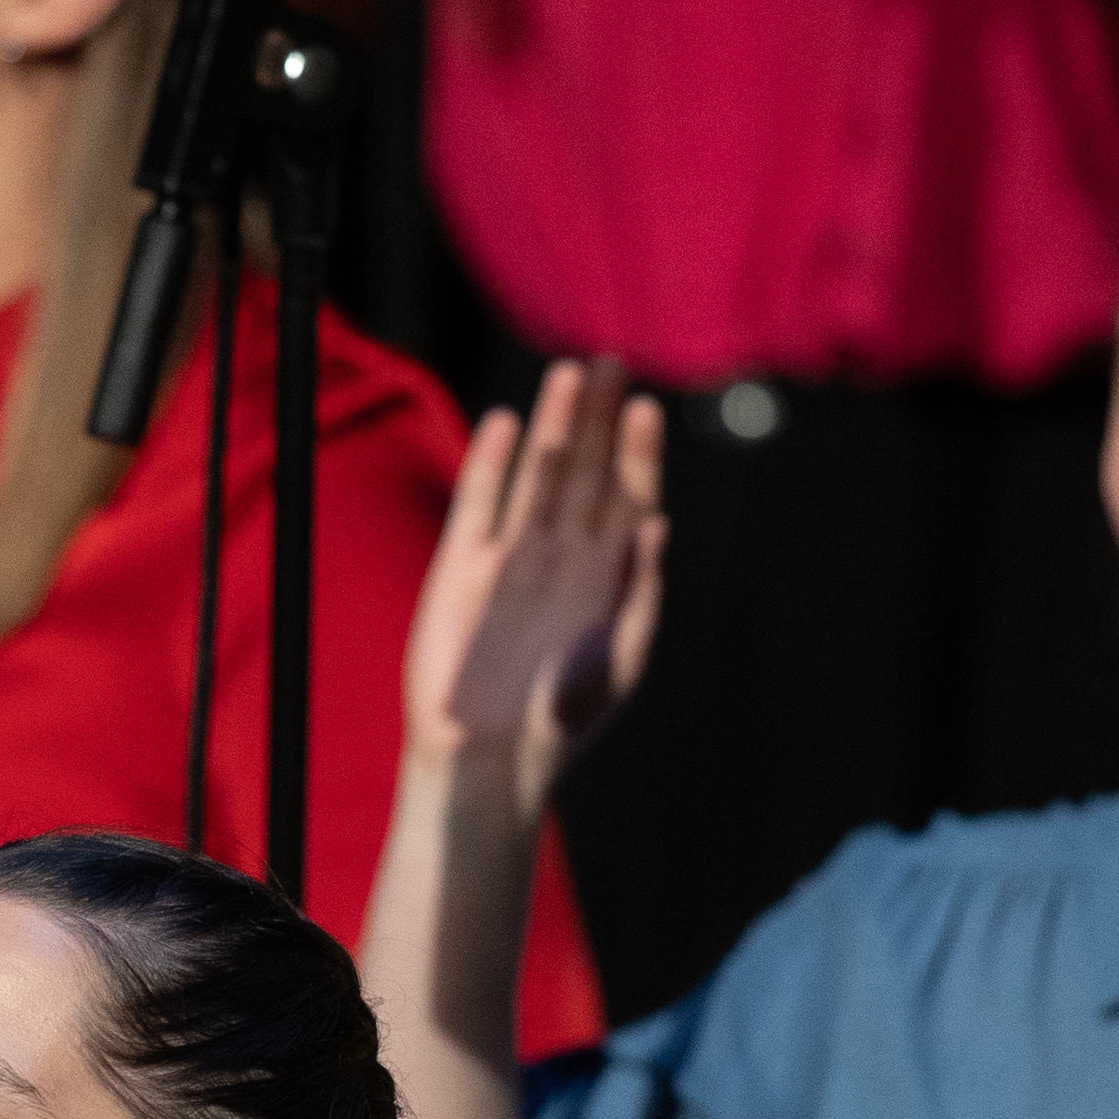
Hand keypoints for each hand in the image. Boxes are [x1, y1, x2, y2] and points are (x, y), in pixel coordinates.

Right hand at [401, 359, 664, 814]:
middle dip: (598, 420)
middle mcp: (560, 557)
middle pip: (582, 473)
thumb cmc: (564, 718)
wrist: (491, 755)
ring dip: (552, 427)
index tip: (646, 407)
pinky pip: (479, 504)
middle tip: (610, 362)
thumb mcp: (621, 657)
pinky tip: (506, 422)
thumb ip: (639, 591)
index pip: (626, 497)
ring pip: (535, 477)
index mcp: (605, 576)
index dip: (636, 452)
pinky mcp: (460, 567)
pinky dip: (492, 464)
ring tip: (568, 375)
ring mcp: (510, 558)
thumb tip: (658, 523)